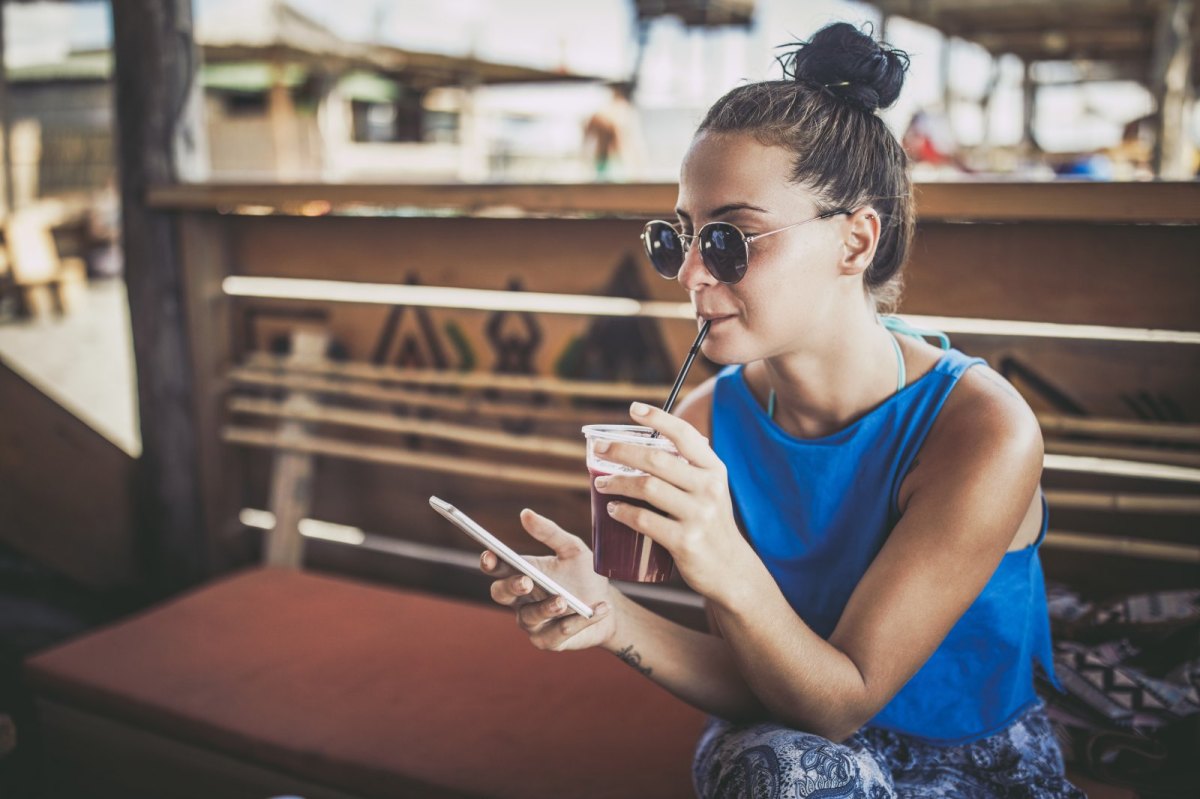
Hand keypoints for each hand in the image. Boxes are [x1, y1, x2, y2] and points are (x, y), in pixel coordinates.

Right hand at [481, 508, 616, 651]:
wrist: (608, 607)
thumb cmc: (585, 576)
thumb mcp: (573, 549)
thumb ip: (550, 533)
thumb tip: (525, 513)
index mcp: (522, 574)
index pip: (497, 568)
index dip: (489, 562)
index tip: (490, 554)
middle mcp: (521, 600)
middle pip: (501, 594)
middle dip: (511, 587)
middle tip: (527, 581)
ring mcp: (533, 623)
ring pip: (528, 617)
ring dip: (546, 608)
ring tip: (564, 600)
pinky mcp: (549, 641)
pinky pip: (556, 634)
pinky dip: (575, 623)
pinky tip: (594, 611)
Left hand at [592, 402, 750, 601]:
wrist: (731, 570)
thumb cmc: (711, 524)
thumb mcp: (711, 490)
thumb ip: (688, 469)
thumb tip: (645, 446)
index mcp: (714, 470)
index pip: (685, 435)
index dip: (658, 418)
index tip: (633, 409)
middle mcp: (709, 488)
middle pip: (657, 459)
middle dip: (621, 450)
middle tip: (599, 450)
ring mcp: (698, 515)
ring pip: (647, 487)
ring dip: (616, 482)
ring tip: (600, 483)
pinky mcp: (685, 542)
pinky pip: (644, 520)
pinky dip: (623, 512)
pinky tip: (613, 510)